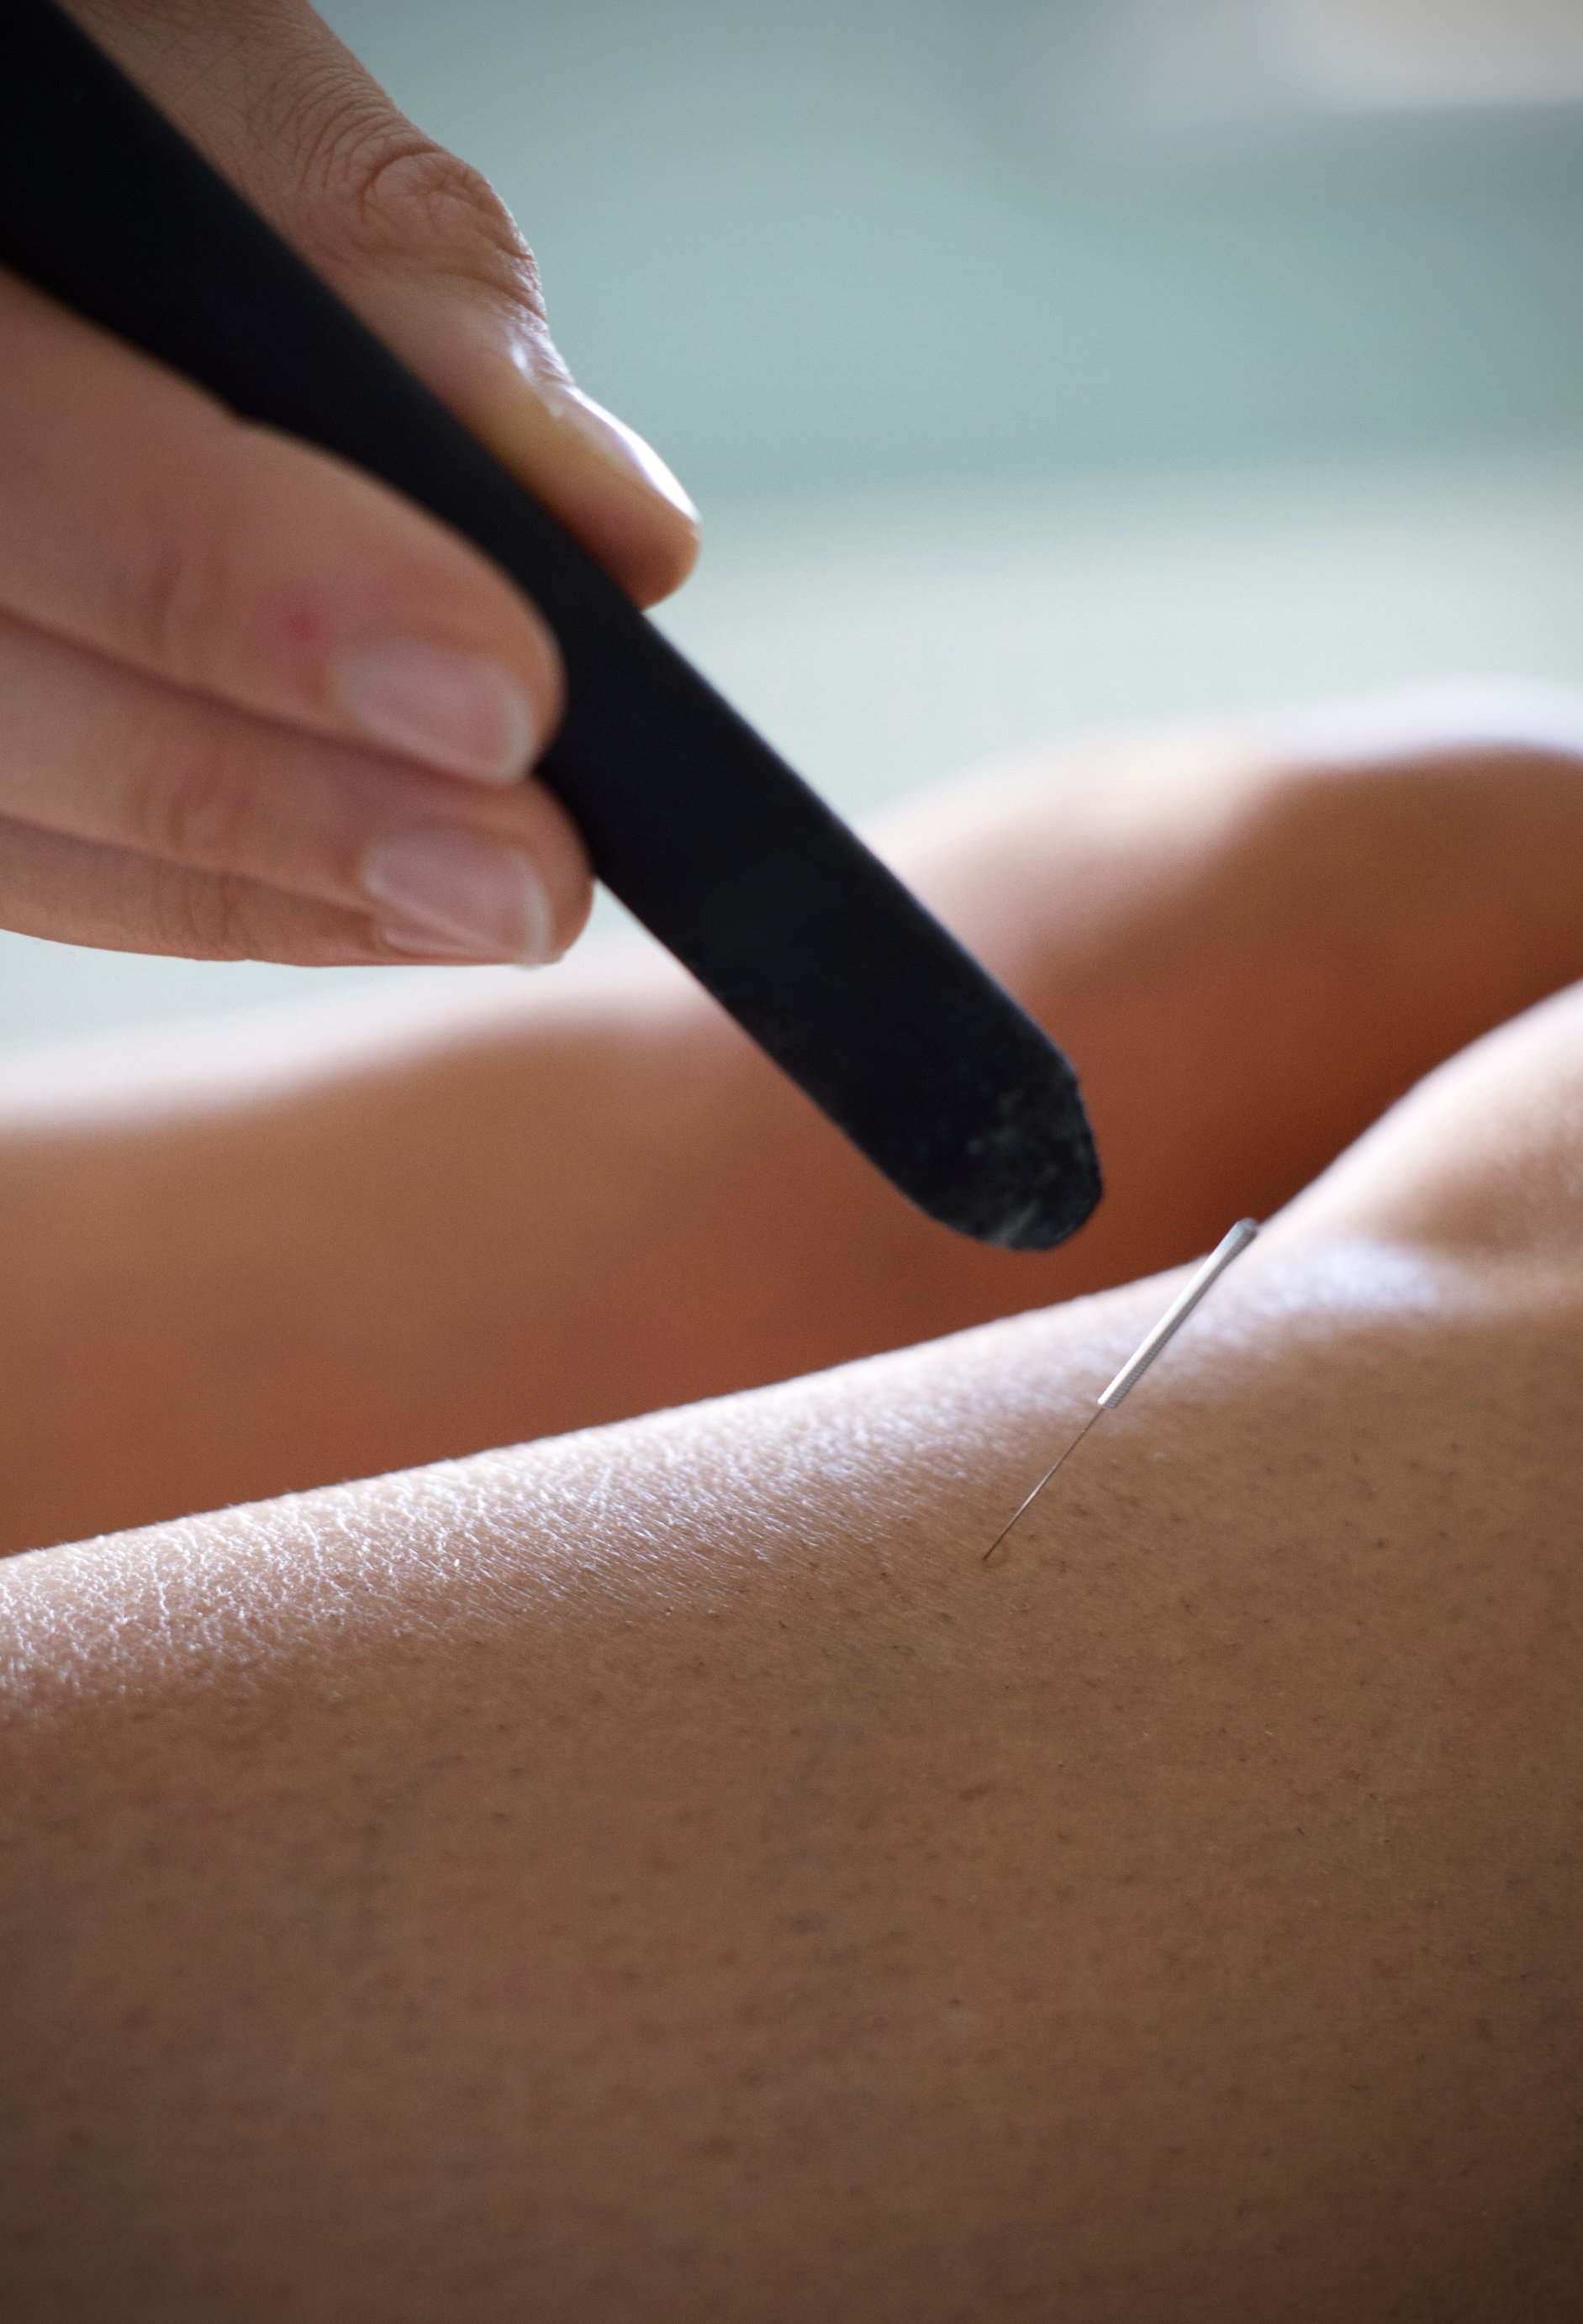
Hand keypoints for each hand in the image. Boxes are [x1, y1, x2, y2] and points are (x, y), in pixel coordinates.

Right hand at [1, 0, 697, 964]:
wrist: (12, 166)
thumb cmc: (98, 99)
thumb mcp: (201, 70)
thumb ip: (374, 265)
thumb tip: (607, 522)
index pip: (32, 468)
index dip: (266, 597)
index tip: (508, 694)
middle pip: (13, 701)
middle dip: (294, 806)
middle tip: (526, 882)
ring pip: (17, 820)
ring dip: (274, 887)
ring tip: (489, 909)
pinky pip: (28, 849)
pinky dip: (214, 890)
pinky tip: (378, 900)